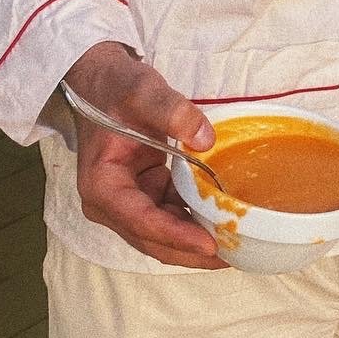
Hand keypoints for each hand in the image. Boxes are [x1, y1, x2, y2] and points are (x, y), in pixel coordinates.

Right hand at [64, 41, 226, 269]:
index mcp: (102, 185)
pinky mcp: (144, 195)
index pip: (141, 220)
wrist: (101, 81)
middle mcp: (110, 203)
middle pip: (152, 239)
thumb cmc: (116, 86)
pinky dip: (195, 222)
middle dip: (191, 251)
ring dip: (196, 242)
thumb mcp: (142, 90)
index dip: (177, 236)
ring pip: (163, 235)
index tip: (210, 245)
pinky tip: (224, 222)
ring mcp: (127, 202)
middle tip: (234, 256)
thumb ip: (172, 110)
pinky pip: (171, 216)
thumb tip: (206, 140)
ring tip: (236, 246)